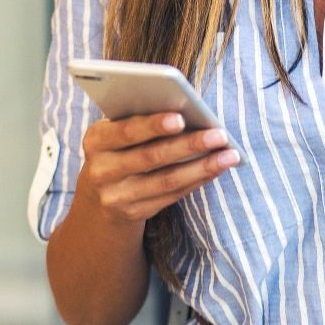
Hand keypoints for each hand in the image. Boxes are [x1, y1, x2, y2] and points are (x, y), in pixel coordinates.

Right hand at [76, 113, 238, 226]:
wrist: (96, 197)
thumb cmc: (117, 149)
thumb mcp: (114, 133)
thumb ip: (138, 120)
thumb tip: (187, 111)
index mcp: (95, 141)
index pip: (126, 131)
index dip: (153, 125)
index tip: (181, 118)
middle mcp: (102, 171)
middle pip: (151, 157)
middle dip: (189, 145)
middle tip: (219, 134)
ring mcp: (117, 197)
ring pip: (166, 181)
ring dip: (202, 167)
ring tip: (229, 154)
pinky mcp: (134, 213)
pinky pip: (171, 196)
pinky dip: (197, 180)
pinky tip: (216, 169)